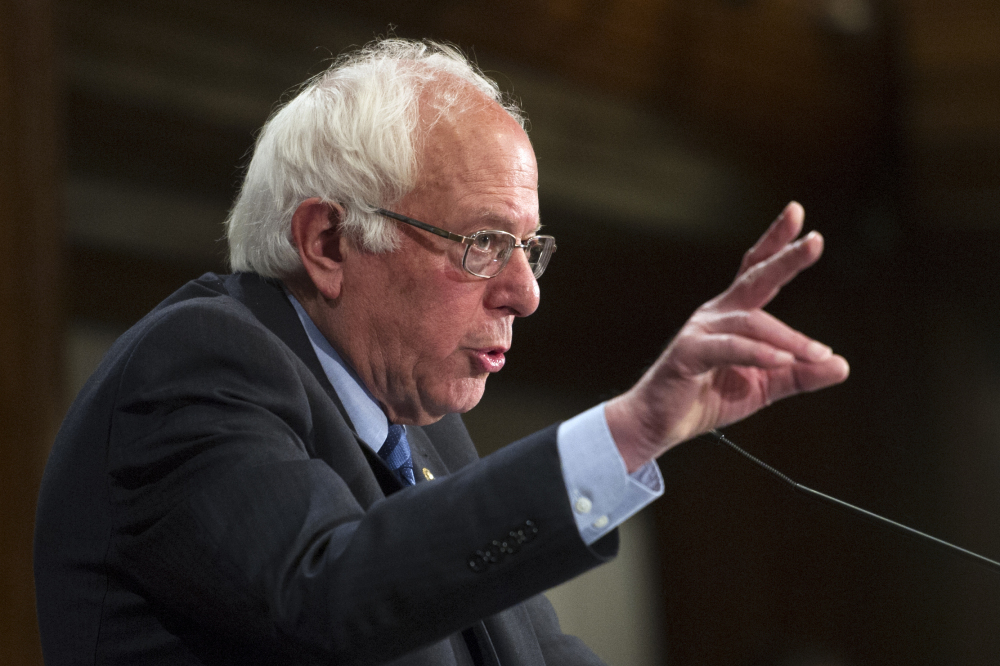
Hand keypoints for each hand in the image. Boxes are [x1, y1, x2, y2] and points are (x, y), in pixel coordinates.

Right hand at [606, 202, 849, 471]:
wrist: (659, 424)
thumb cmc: (708, 398)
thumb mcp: (766, 386)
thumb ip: (801, 374)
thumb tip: (842, 366)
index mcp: (733, 314)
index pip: (757, 270)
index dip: (776, 242)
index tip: (798, 214)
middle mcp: (716, 313)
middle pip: (755, 278)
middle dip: (786, 258)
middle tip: (815, 241)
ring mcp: (700, 330)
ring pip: (752, 322)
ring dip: (789, 338)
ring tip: (818, 354)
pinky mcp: (688, 353)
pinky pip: (730, 348)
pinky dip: (758, 352)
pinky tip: (782, 360)